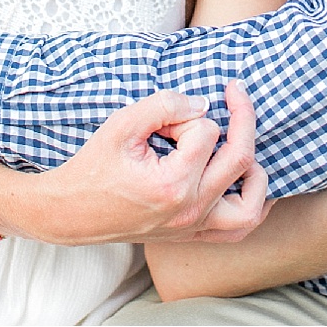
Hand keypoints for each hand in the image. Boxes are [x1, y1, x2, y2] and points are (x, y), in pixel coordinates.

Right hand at [30, 80, 269, 245]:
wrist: (70, 212)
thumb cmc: (93, 167)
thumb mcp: (122, 124)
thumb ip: (164, 105)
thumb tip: (202, 104)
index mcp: (172, 185)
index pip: (207, 131)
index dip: (188, 114)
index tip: (164, 120)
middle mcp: (190, 210)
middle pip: (239, 158)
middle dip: (241, 118)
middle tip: (235, 91)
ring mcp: (194, 228)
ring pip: (251, 204)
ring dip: (256, 170)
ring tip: (244, 142)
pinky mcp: (193, 235)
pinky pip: (239, 229)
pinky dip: (254, 205)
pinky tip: (252, 181)